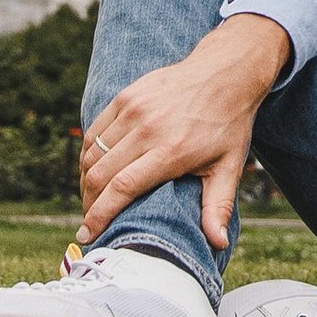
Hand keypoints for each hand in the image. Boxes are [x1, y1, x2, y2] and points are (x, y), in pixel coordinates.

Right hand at [78, 15, 291, 250]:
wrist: (225, 72)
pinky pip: (95, 132)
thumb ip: (218, 207)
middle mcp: (148, 128)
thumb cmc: (228, 124)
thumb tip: (217, 244)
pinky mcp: (126, 96)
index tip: (87, 235)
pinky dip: (89, 155)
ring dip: (87, 181)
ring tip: (92, 200)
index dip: (99, 215)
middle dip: (89, 204)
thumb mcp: (229, 166)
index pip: (122, 188)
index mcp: (172, 150)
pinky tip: (95, 170)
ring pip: (93, 153)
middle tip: (90, 221)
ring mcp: (134, 109)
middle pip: (100, 174)